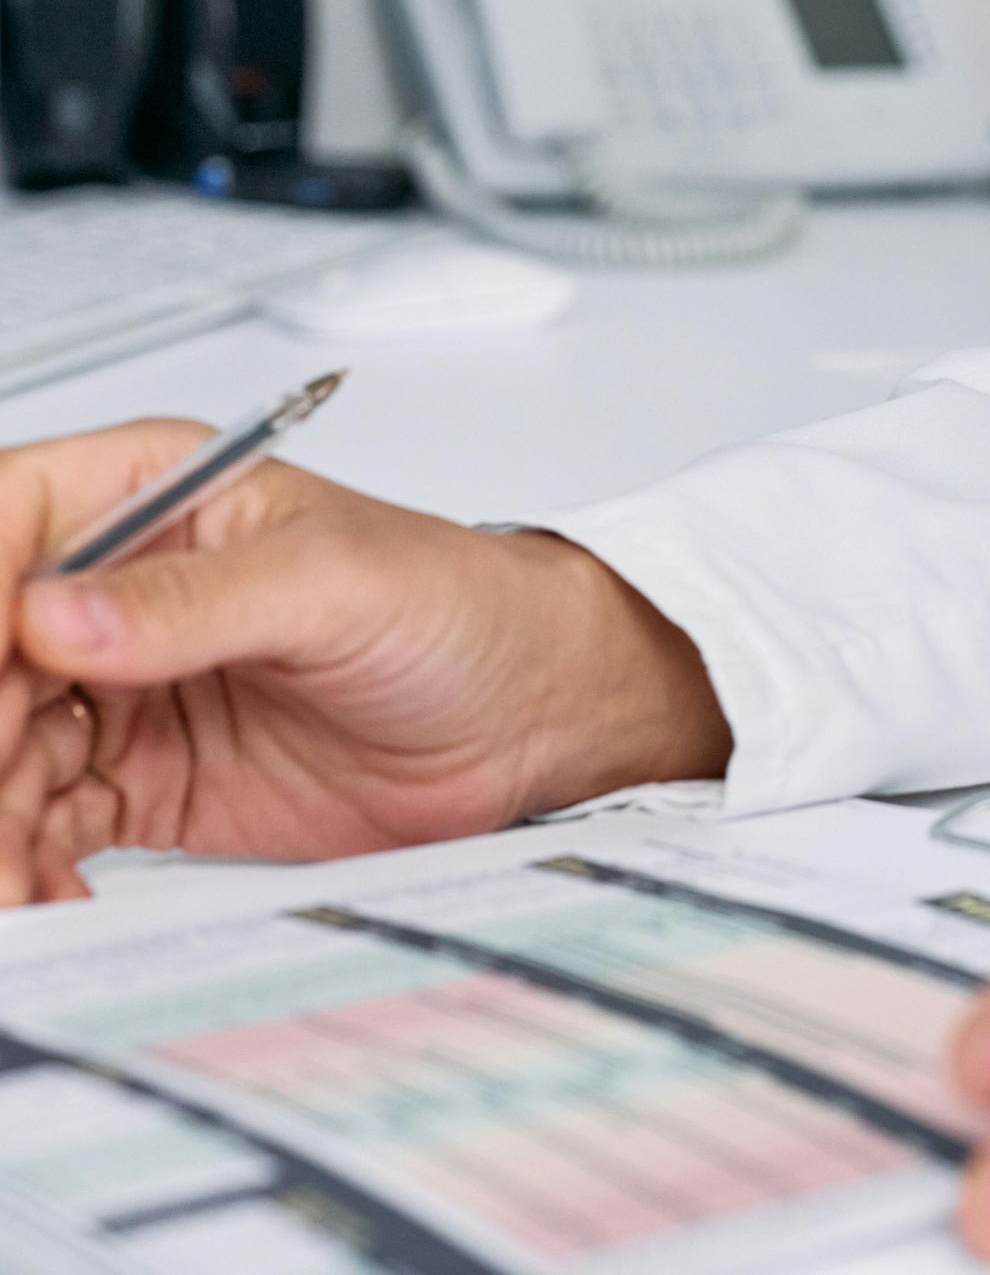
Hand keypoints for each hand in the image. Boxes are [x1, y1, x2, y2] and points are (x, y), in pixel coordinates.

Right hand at [0, 417, 729, 903]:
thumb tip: (55, 612)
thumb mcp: (330, 583)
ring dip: (0, 826)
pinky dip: (30, 872)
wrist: (524, 716)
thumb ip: (193, 602)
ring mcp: (119, 691)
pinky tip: (50, 905)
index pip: (7, 526)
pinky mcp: (138, 782)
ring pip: (2, 754)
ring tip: (21, 887)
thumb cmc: (454, 605)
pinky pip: (43, 827)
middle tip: (0, 817)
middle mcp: (116, 590)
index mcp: (150, 498)